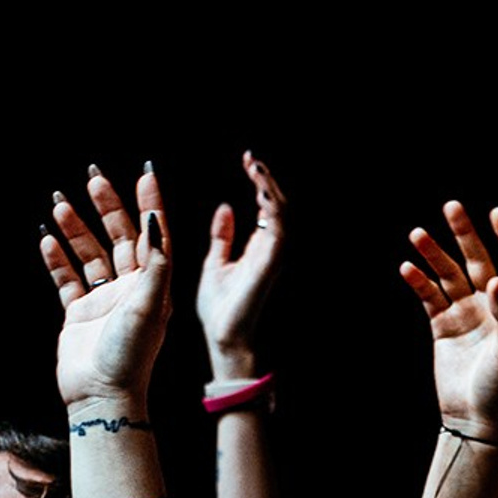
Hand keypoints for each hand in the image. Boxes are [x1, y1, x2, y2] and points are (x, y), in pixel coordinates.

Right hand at [42, 166, 170, 408]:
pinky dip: (57, 259)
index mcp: (154, 287)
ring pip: (89, 255)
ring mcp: (103, 302)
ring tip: (60, 203)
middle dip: (107, 207)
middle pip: (118, 238)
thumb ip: (154, 262)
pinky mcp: (78, 315)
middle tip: (93, 177)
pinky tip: (46, 238)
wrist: (102, 396)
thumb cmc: (131, 355)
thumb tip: (153, 221)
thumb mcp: (150, 305)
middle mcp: (130, 291)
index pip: (153, 237)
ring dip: (76, 229)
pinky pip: (66, 279)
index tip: (145, 174)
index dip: (150, 205)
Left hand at [196, 151, 286, 371]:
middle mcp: (269, 250)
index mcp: (258, 249)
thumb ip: (223, 237)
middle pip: (277, 206)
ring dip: (270, 189)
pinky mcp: (270, 264)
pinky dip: (271, 208)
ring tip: (256, 167)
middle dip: (266, 180)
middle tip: (252, 159)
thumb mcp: (216, 263)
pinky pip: (277, 229)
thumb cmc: (221, 309)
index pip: (265, 208)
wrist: (224, 337)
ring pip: (282, 214)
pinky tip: (260, 189)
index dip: (259, 183)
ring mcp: (272, 257)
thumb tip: (225, 209)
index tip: (248, 162)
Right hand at [400, 203, 497, 444]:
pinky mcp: (443, 329)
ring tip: (417, 234)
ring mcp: (465, 316)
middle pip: (477, 261)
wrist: (476, 420)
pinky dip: (419, 283)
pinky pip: (429, 298)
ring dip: (434, 255)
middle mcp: (490, 307)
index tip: (497, 213)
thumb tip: (494, 279)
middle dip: (464, 234)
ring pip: (448, 276)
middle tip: (451, 208)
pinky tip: (407, 268)